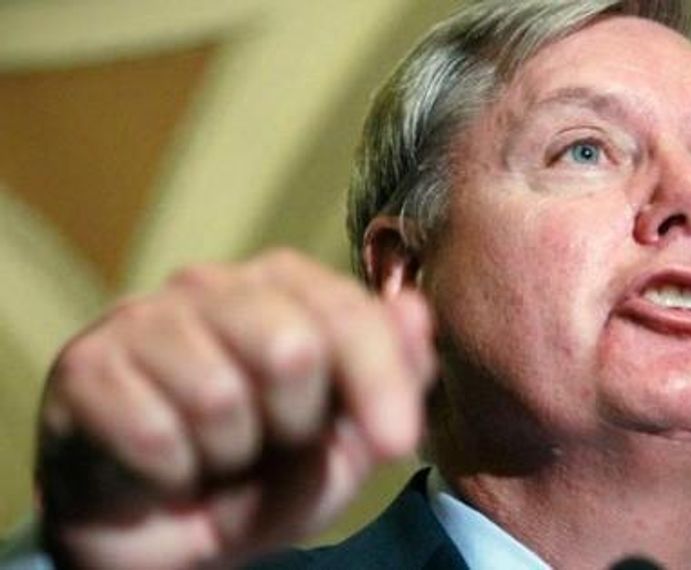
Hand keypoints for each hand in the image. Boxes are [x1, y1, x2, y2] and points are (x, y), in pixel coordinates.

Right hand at [36, 249, 434, 568]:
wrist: (162, 539)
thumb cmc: (257, 482)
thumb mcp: (341, 448)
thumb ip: (388, 382)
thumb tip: (416, 310)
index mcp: (282, 290)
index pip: (349, 313)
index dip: (381, 381)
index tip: (397, 441)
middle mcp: (213, 287)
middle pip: (292, 344)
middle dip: (294, 424)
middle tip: (270, 444)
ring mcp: (142, 318)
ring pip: (221, 393)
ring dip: (228, 454)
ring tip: (214, 456)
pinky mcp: (84, 366)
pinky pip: (155, 433)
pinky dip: (172, 474)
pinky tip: (164, 468)